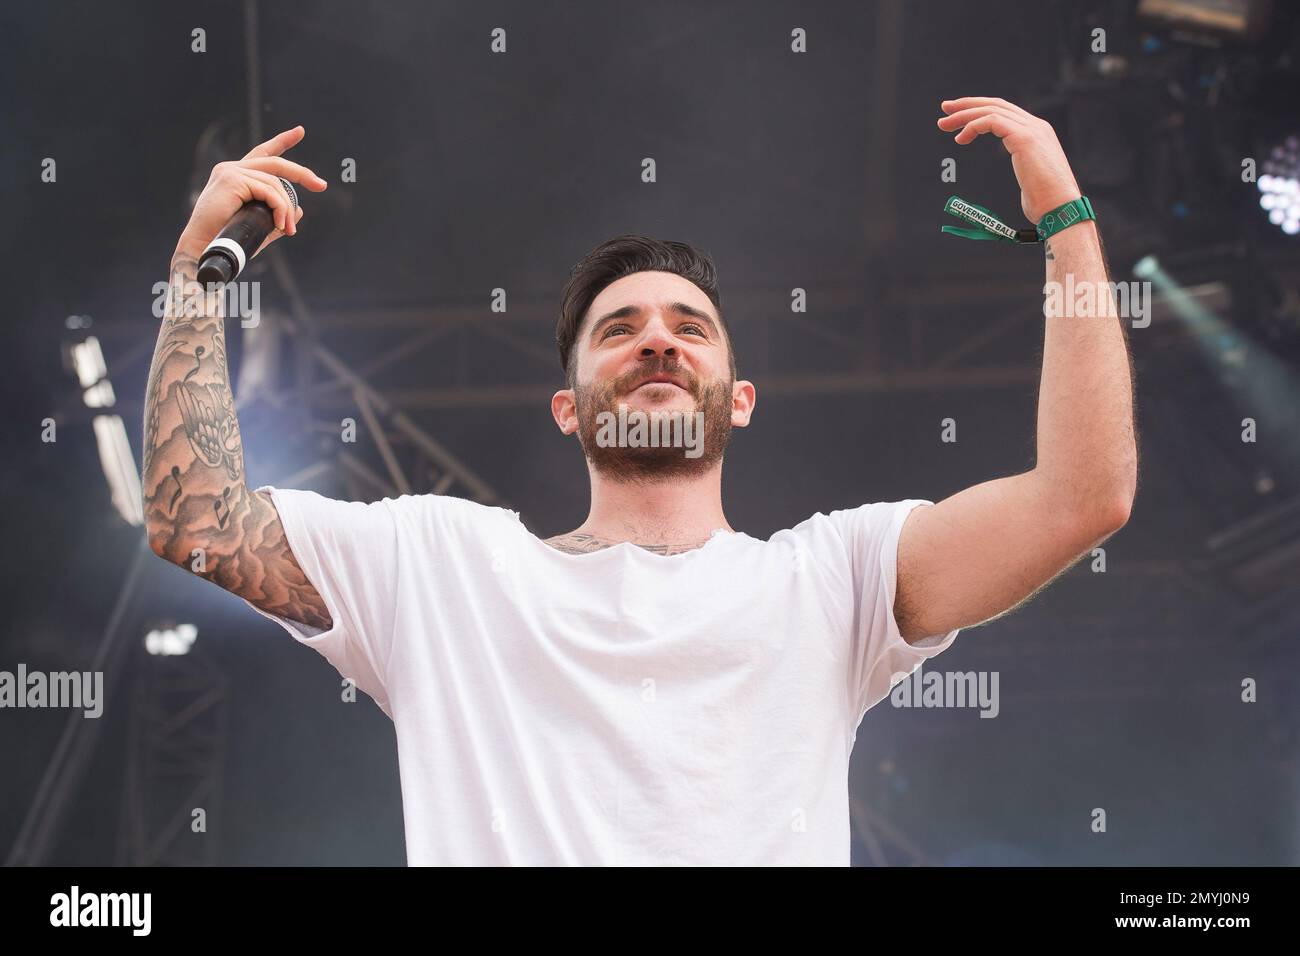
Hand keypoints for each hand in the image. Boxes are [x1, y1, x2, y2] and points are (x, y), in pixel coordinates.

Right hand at [174, 126, 327, 262]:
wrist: (204, 249)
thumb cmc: (229, 240)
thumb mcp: (260, 224)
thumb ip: (278, 215)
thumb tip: (299, 210)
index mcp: (236, 175)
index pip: (263, 154)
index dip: (282, 141)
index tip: (300, 131)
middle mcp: (232, 168)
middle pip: (275, 164)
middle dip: (301, 173)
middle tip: (321, 185)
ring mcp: (231, 171)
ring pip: (274, 184)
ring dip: (286, 208)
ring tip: (288, 229)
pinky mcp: (232, 180)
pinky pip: (268, 191)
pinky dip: (279, 208)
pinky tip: (280, 225)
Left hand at [937, 97, 1080, 223]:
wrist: (1060, 208)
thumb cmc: (1045, 202)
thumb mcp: (1032, 177)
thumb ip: (1025, 166)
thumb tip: (1024, 178)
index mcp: (1038, 132)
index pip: (1005, 111)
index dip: (980, 109)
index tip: (958, 116)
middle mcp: (1036, 126)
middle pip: (997, 104)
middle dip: (968, 105)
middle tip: (945, 110)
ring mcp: (1032, 129)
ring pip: (992, 110)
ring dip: (965, 115)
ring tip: (944, 125)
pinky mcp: (1024, 138)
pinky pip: (992, 121)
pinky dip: (973, 126)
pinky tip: (961, 138)